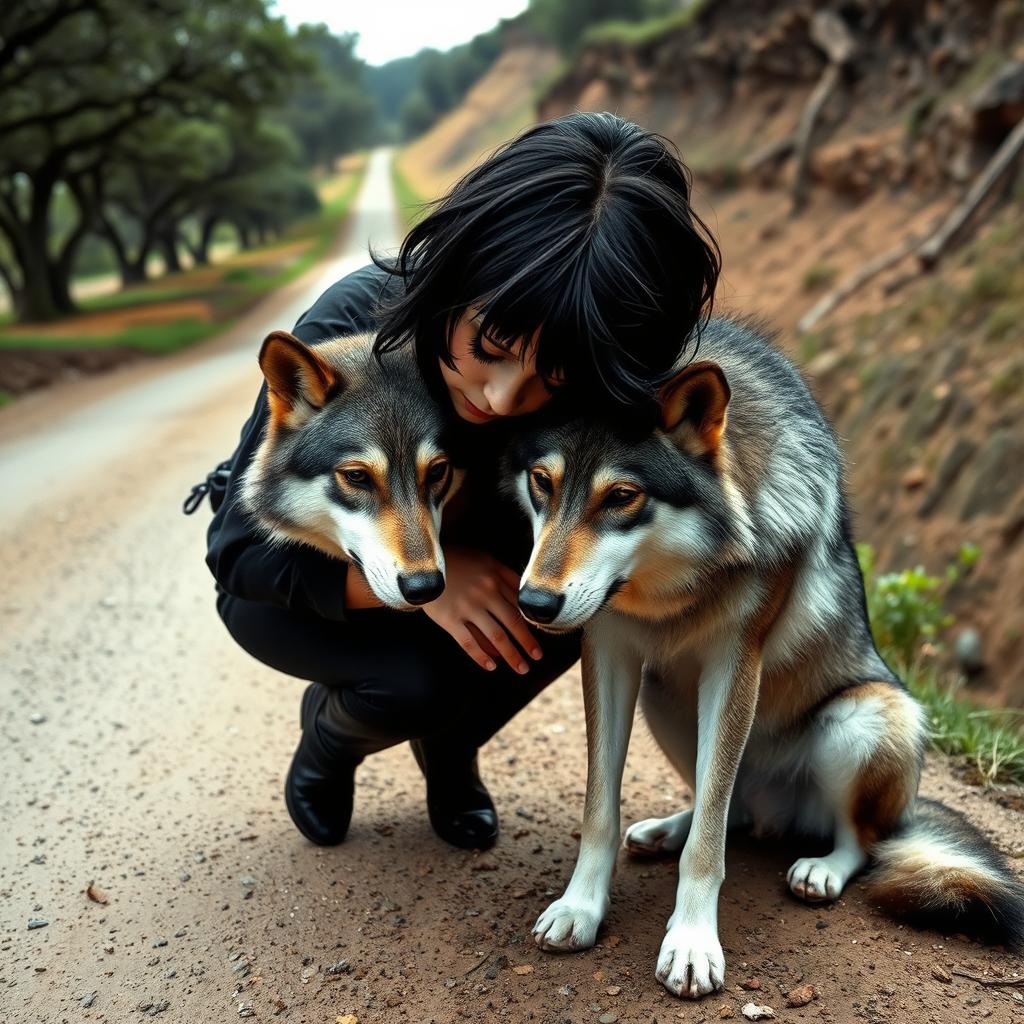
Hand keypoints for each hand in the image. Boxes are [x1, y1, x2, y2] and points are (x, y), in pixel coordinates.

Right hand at [423, 547, 543, 672]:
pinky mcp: (449, 619)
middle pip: (513, 623)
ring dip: (512, 655)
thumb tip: (526, 593)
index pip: (520, 605)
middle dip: (528, 643)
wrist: (420, 563)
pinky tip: (491, 667)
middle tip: (537, 657)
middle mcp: (485, 594)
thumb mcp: (483, 558)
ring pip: (496, 636)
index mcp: (495, 578)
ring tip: (522, 669)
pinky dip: (481, 657)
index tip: (540, 635)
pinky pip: (468, 642)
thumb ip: (505, 573)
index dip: (533, 622)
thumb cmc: (455, 559)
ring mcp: (467, 608)